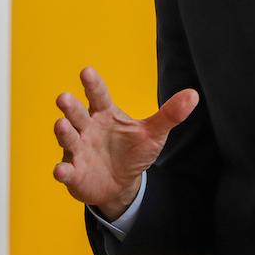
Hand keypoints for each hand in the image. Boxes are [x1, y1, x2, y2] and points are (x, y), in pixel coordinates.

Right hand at [52, 66, 198, 220]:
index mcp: (105, 114)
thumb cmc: (132, 151)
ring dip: (63, 132)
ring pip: (68, 138)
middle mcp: (87, 128)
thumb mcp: (152, 133)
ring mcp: (78, 150)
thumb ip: (169, 114)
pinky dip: (62, 170)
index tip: (87, 71)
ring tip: (61, 125)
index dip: (92, 84)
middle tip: (64, 97)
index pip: (98, 95)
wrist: (120, 183)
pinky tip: (61, 170)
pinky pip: (66, 170)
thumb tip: (193, 94)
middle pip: (77, 114)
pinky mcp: (74, 172)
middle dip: (70, 107)